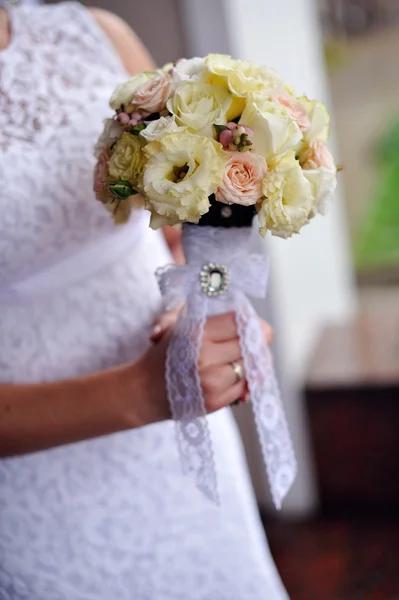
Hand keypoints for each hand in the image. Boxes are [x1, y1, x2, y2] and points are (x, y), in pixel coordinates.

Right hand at [140, 309, 272, 422]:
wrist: (144, 389)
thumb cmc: (163, 352)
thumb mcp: (175, 322)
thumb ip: (202, 308)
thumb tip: (236, 306)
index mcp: (197, 332)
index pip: (242, 322)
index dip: (251, 321)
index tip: (250, 323)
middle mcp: (206, 357)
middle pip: (253, 345)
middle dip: (255, 341)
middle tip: (251, 339)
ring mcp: (212, 382)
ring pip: (253, 367)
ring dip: (250, 362)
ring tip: (239, 357)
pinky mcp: (216, 401)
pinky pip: (245, 386)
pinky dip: (242, 380)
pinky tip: (230, 373)